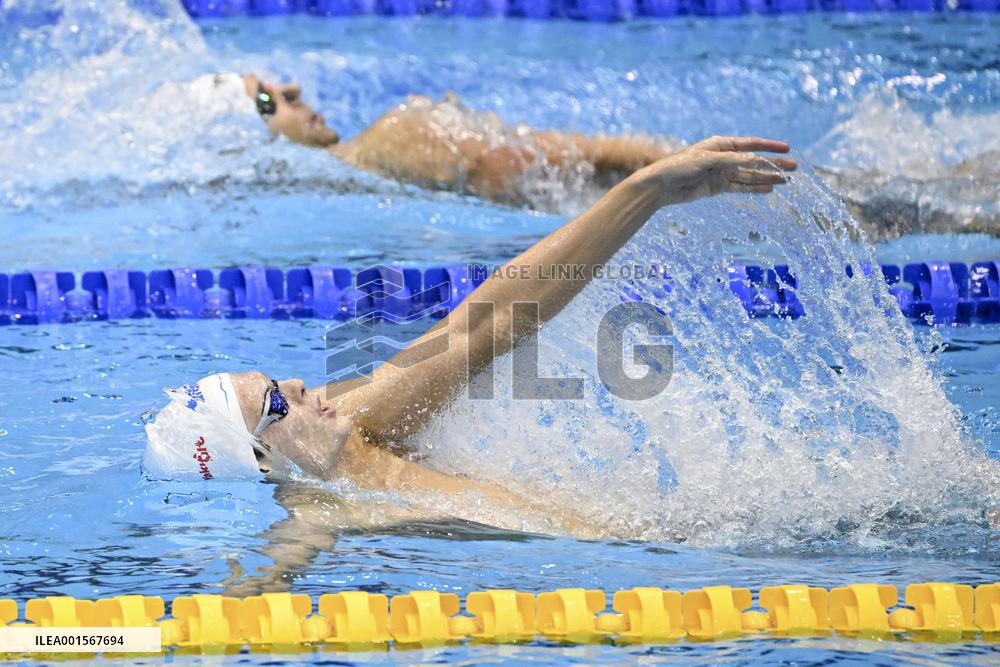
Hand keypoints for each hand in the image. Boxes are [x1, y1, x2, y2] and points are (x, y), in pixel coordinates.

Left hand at [633, 135, 797, 206]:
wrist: (661, 186)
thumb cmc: (679, 166)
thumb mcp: (706, 161)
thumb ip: (731, 161)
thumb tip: (755, 159)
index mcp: (720, 145)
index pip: (750, 144)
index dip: (769, 147)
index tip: (787, 149)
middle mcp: (723, 158)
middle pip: (753, 161)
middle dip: (773, 164)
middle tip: (794, 168)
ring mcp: (721, 173)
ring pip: (749, 175)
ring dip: (767, 177)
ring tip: (786, 181)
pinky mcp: (716, 188)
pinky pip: (740, 188)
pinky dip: (754, 189)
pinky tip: (769, 189)